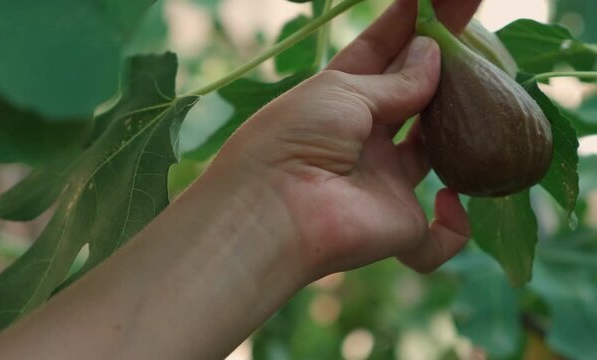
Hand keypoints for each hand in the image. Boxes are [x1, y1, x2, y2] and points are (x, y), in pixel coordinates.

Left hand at [211, 0, 480, 277]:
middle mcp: (364, 142)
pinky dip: (453, 225)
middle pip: (412, 96)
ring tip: (487, 83)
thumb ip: (393, 79)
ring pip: (435, 151)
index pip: (379, 56)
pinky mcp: (400, 228)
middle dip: (442, 58)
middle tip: (472, 18)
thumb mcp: (341, 91)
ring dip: (460, 121)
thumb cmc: (294, 139)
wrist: (273, 211)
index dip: (408, 25)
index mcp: (338, 104)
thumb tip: (431, 52)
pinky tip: (448, 200)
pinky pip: (438, 237)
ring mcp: (384, 185)